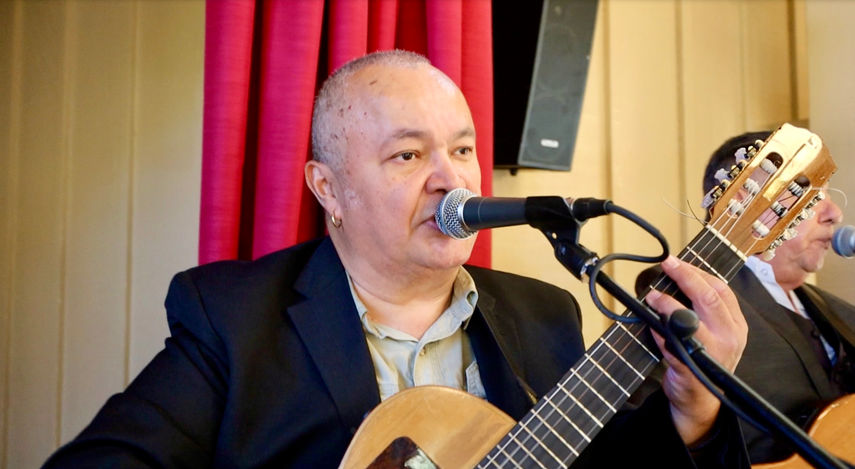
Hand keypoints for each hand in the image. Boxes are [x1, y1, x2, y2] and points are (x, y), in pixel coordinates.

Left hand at [644, 255, 746, 445]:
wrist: (701, 401)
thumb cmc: (703, 360)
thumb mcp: (714, 333)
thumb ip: (704, 309)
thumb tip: (679, 278)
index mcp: (736, 325)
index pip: (721, 290)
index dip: (698, 272)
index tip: (678, 262)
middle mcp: (729, 337)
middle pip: (709, 298)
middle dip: (685, 276)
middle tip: (667, 264)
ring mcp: (711, 353)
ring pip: (690, 319)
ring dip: (667, 303)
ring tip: (652, 296)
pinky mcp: (690, 367)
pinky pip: (672, 342)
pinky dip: (659, 331)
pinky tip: (651, 324)